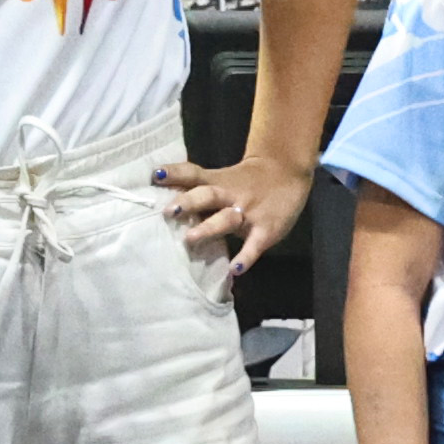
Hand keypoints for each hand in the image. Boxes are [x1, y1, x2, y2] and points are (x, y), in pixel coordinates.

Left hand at [155, 145, 315, 274]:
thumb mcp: (224, 179)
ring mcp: (248, 212)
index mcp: (218, 181)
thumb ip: (202, 190)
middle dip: (188, 203)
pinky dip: (245, 257)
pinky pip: (254, 245)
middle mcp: (230, 195)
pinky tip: (234, 270)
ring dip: (208, 228)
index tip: (155, 175)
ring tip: (190, 239)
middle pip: (207, 195)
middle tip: (168, 212)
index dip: (175, 174)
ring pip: (226, 218)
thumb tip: (167, 204)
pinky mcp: (266, 230)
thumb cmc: (248, 181)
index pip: (193, 174)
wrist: (287, 173)